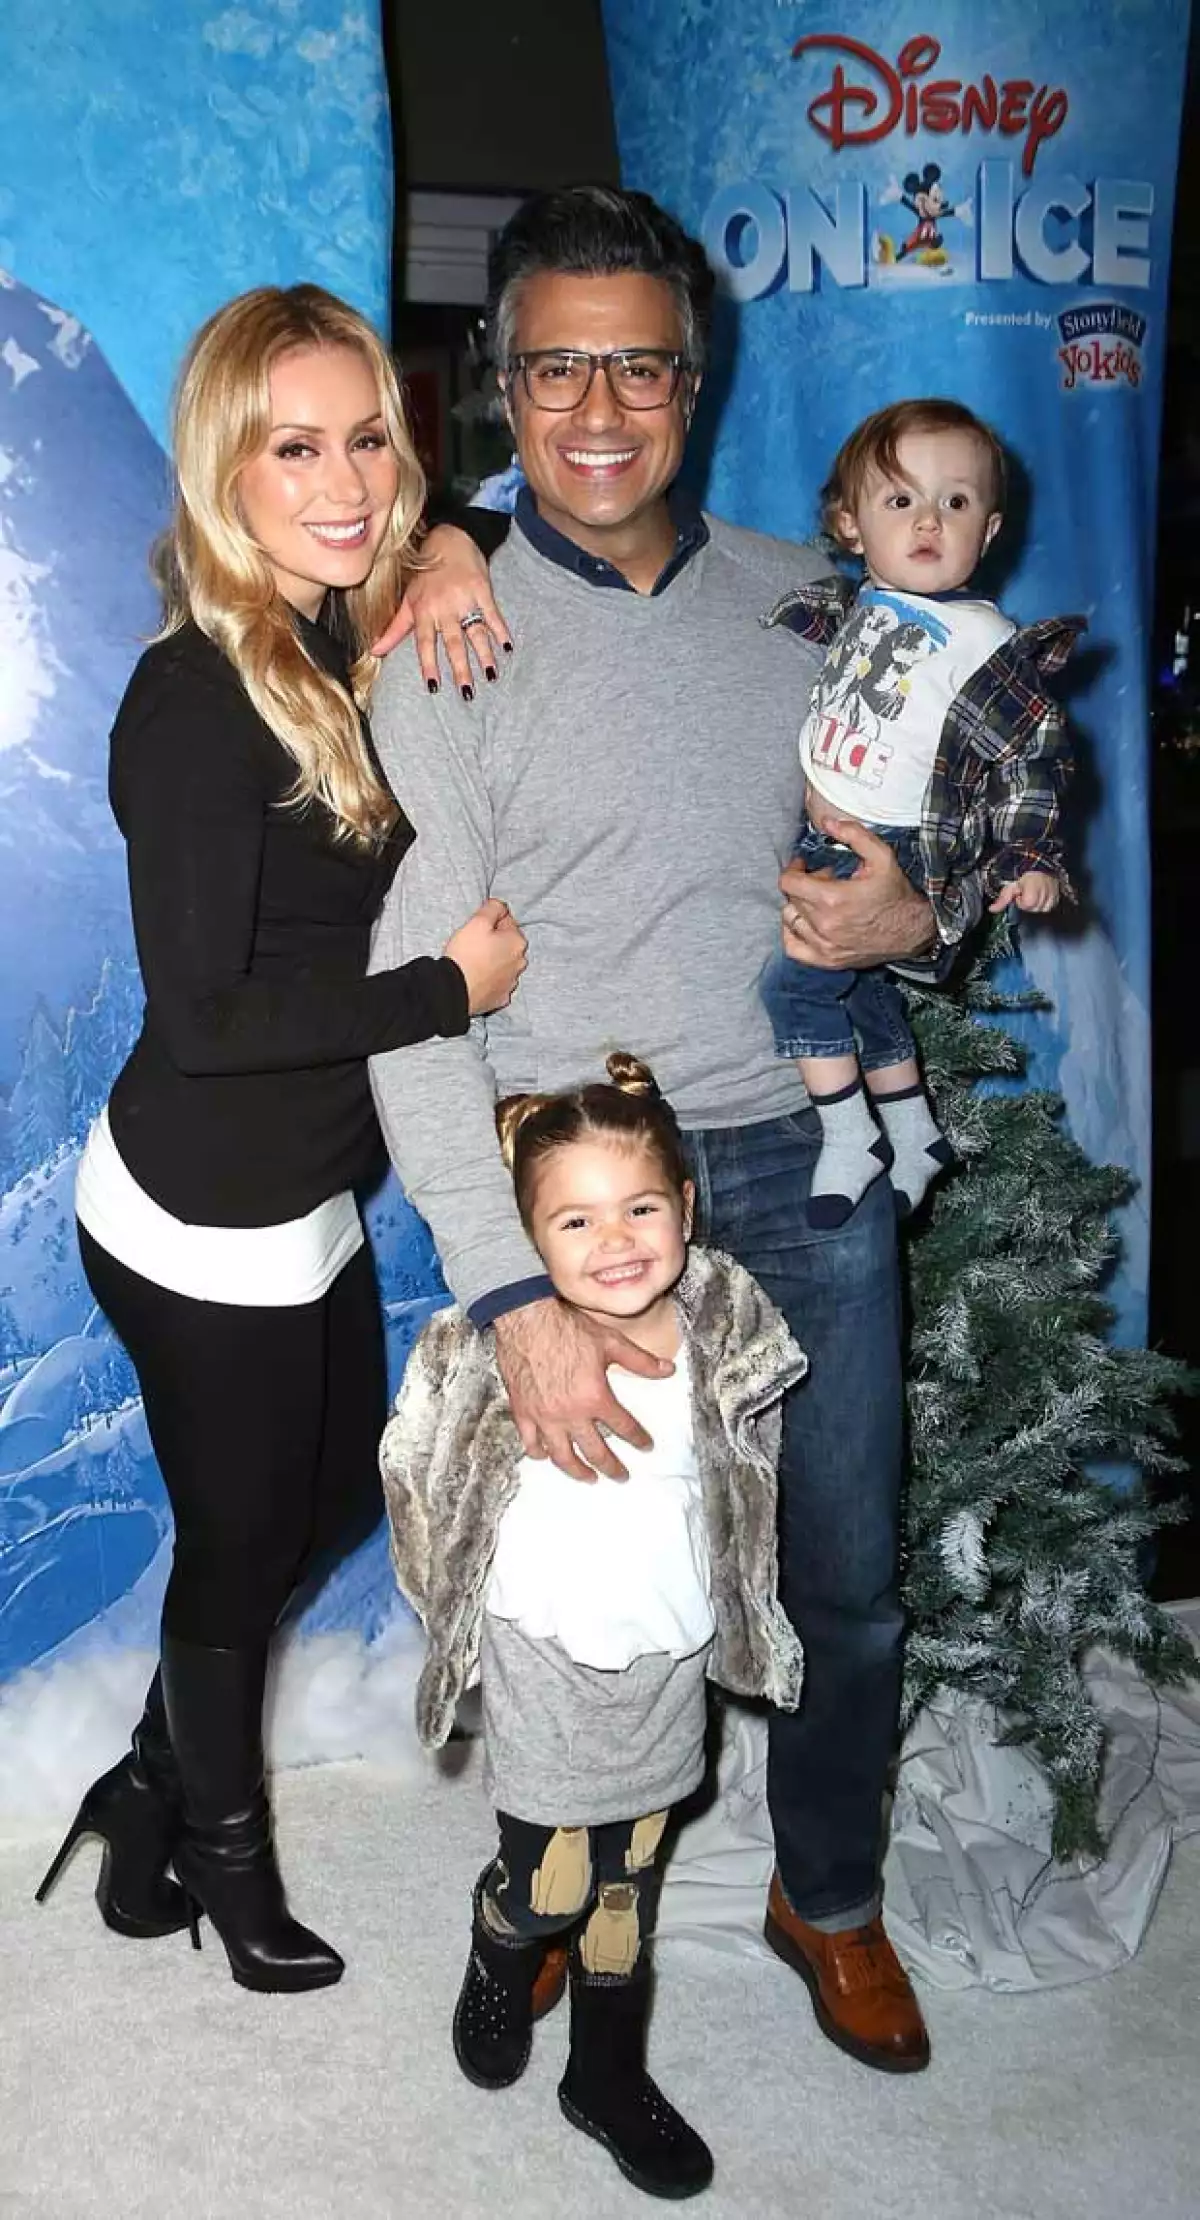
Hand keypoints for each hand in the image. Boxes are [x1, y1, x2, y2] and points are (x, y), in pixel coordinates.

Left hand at [370, 525, 512, 693]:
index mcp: (424, 611)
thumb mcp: (408, 600)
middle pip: (453, 643)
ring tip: (491, 675)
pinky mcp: (482, 590)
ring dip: (484, 655)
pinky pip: (493, 614)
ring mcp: (465, 599)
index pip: (425, 644)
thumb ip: (394, 629)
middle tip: (467, 692)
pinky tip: (507, 647)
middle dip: (460, 668)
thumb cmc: (425, 574)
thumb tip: (374, 652)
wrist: (448, 538)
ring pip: (475, 632)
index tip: (434, 686)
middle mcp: (444, 607)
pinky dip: (500, 630)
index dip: (429, 665)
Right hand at [444, 898, 526, 1014]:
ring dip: (493, 962)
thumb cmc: (466, 954)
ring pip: (503, 965)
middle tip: (473, 945)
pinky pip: (497, 983)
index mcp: (517, 942)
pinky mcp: (501, 998)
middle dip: (494, 942)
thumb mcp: (478, 922)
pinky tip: (477, 978)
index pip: (507, 922)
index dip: (490, 922)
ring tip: (473, 963)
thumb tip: (500, 905)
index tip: (477, 929)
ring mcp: (511, 982)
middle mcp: (520, 963)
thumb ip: (493, 907)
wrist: (455, 990)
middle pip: (507, 944)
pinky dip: (489, 980)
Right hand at [494, 1298, 673, 1481]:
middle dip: (612, 1467)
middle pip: (596, 1451)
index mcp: (595, 1398)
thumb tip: (669, 1370)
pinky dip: (540, 1454)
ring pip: (562, 1456)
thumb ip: (640, 1361)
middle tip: (622, 1476)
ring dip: (578, 1471)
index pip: (624, 1427)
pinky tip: (547, 1456)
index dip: (638, 1439)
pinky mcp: (522, 1412)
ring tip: (588, 1478)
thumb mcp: (611, 1341)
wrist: (526, 1318)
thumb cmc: (568, 1328)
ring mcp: (544, 1417)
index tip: (646, 1446)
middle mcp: (571, 1414)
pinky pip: (531, 1443)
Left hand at [780, 815, 936, 968]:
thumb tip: (827, 822)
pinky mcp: (828, 961)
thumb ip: (854, 834)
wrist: (913, 931)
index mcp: (832, 900)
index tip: (804, 865)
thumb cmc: (896, 894)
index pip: (789, 882)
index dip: (794, 869)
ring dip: (799, 906)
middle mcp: (824, 926)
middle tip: (823, 880)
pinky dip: (792, 934)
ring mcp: (824, 947)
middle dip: (803, 885)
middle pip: (791, 899)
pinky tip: (805, 923)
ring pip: (790, 921)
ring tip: (818, 901)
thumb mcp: (882, 856)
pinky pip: (793, 948)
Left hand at [990, 870, 1059, 914]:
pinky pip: (1050, 906)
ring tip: (1034, 892)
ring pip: (1042, 909)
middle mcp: (1045, 892)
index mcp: (1033, 889)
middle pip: (1034, 909)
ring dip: (1037, 902)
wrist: (1040, 862)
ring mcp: (1053, 894)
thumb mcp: (1011, 884)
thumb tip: (992, 909)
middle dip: (1028, 902)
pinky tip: (1041, 894)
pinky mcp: (1058, 895)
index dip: (1020, 901)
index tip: (1020, 893)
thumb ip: (1002, 898)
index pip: (1026, 905)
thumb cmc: (1025, 871)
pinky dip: (1045, 902)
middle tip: (1027, 891)